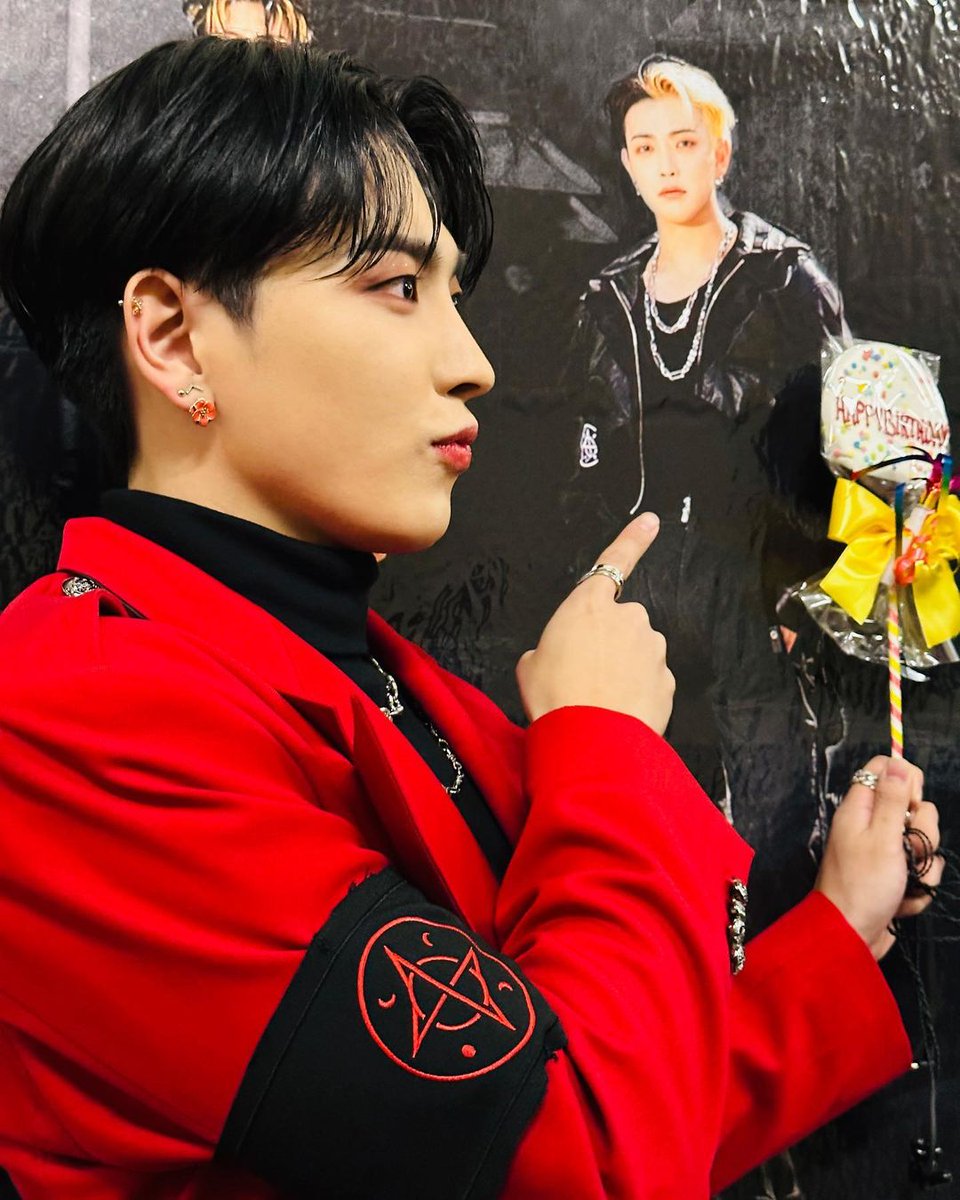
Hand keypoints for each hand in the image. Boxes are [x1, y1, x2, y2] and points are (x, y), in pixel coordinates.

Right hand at [516, 513, 673, 730]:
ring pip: (638, 653)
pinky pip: (650, 681)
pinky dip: (636, 694)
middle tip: (582, 674)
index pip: (615, 561)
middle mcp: (627, 618)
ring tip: (597, 698)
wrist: (590, 742)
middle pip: (620, 623)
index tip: (651, 521)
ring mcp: (651, 648)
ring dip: (623, 670)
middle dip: (608, 644)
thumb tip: (558, 659)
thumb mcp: (529, 666)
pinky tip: (616, 712)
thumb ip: (549, 649)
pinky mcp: (666, 680)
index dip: (634, 539)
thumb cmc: (554, 698)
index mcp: (588, 605)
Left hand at [815, 756, 941, 958]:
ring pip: (922, 842)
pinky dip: (917, 887)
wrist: (850, 937)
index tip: (912, 805)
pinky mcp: (892, 877)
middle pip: (913, 807)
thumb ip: (893, 799)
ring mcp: (882, 852)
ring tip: (904, 881)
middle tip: (906, 850)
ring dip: (922, 866)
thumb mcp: (882, 838)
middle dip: (922, 831)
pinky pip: (920, 871)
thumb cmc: (862, 887)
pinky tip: (902, 900)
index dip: (907, 780)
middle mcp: (870, 826)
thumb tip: (899, 763)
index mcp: (860, 808)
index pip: (884, 769)